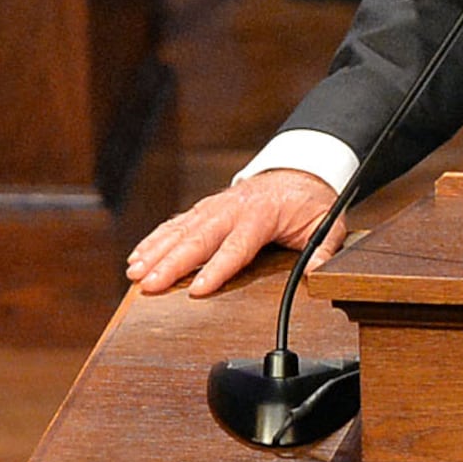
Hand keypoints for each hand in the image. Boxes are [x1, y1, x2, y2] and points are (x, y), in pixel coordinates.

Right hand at [127, 171, 341, 296]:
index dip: (217, 268)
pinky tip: (137, 257)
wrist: (296, 172)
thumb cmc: (309, 203)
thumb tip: (318, 270)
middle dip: (171, 263)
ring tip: (135, 274)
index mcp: (261, 215)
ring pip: (180, 231)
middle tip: (150, 284)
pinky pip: (175, 225)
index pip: (236, 246)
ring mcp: (214, 208)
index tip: (198, 289)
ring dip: (155, 252)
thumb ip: (325, 248)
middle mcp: (231, 209)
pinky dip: (154, 240)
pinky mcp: (204, 210)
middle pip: (198, 239)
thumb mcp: (328, 222)